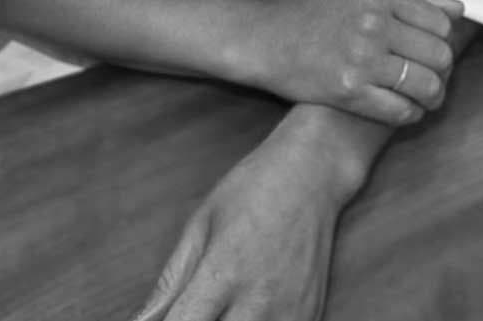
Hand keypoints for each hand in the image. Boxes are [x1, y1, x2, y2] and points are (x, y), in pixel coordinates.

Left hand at [130, 116, 345, 320]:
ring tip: (222, 308)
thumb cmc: (251, 191)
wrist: (311, 174)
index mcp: (223, 272)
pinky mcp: (310, 319)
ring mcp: (290, 315)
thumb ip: (171, 281)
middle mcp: (260, 301)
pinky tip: (248, 309)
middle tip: (198, 309)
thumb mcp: (201, 224)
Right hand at [251, 0, 461, 124]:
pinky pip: (401, 110)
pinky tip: (404, 108)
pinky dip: (410, 113)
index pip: (439, 23)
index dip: (442, 40)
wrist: (268, 40)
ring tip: (423, 96)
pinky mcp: (350, 90)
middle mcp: (372, 22)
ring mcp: (361, 57)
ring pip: (426, 84)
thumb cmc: (315, 13)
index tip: (430, 49)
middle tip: (430, 75)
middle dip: (441, 70)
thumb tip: (458, 10)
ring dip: (431, 95)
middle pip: (439, 54)